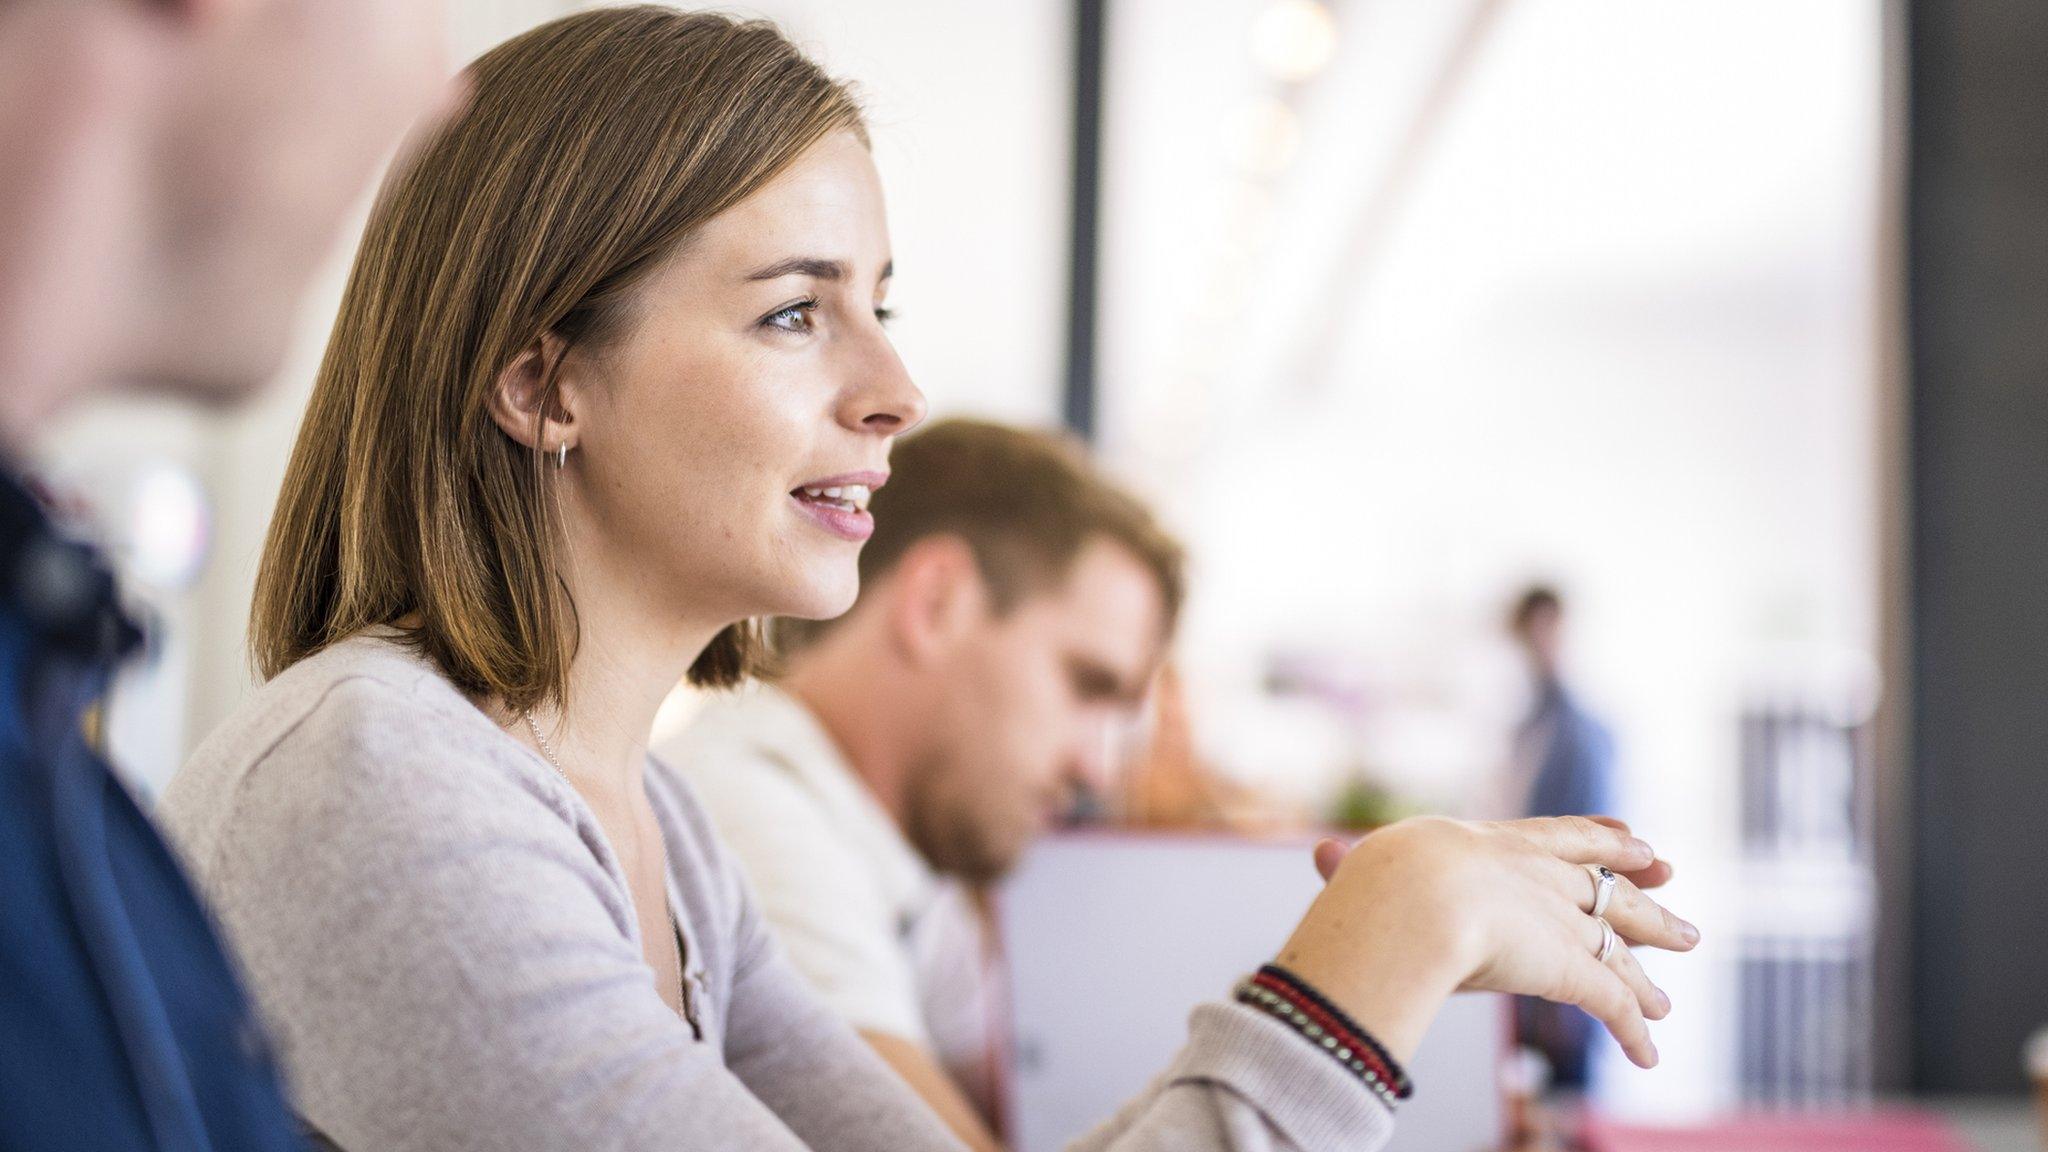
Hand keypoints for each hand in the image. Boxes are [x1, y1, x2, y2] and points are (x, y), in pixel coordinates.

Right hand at [1274, 815, 1697, 1068]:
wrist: (1415, 893)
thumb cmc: (1378, 880)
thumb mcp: (1366, 870)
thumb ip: (1349, 868)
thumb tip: (1319, 853)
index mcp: (1499, 845)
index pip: (1562, 837)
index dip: (1600, 839)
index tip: (1633, 838)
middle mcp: (1543, 878)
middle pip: (1608, 885)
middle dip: (1644, 893)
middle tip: (1675, 887)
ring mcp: (1562, 922)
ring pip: (1621, 946)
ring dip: (1648, 973)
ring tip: (1668, 998)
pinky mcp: (1573, 968)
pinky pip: (1614, 1004)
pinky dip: (1635, 1031)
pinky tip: (1649, 1054)